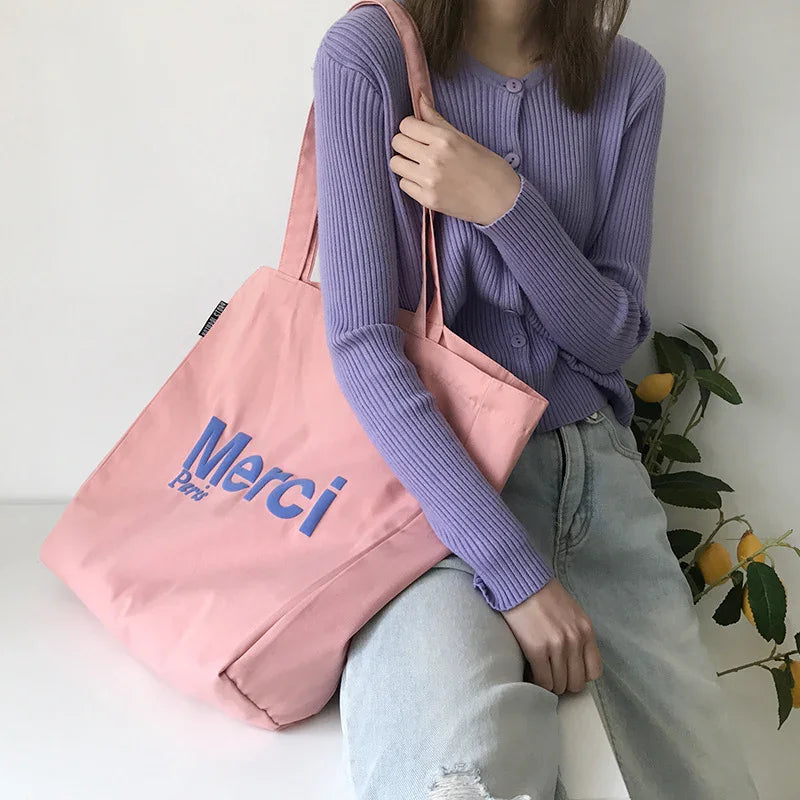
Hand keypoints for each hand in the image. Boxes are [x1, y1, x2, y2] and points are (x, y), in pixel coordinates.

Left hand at [389, 90, 521, 225]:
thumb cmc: (486, 166)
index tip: (418, 133)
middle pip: (397, 143)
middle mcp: (434, 159)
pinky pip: (404, 185)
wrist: (499, 200)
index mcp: (444, 139)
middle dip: (405, 144)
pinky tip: (426, 182)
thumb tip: (419, 97)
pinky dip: (411, 182)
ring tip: (420, 166)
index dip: (411, 127)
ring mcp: (429, 181)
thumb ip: (436, 120)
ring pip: (396, 164)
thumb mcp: (463, 138)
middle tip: (417, 150)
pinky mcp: (427, 200)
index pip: (406, 125)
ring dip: (405, 163)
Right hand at [501, 577, 602, 694]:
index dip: (580, 676)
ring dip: (549, 684)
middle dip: (564, 682)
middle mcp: (575, 640)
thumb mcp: (572, 613)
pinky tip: (531, 670)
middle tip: (552, 675)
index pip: (594, 671)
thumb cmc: (543, 595)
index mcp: (586, 631)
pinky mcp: (536, 649)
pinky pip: (542, 680)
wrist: (521, 582)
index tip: (569, 672)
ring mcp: (556, 646)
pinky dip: (536, 680)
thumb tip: (575, 661)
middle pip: (576, 682)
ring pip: (559, 685)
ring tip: (541, 673)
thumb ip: (578, 635)